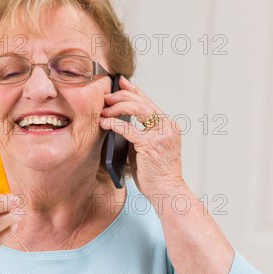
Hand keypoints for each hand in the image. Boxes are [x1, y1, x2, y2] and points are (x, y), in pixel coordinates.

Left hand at [99, 76, 184, 196]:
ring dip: (118, 106)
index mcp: (168, 125)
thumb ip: (139, 133)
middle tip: (106, 97)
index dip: (134, 90)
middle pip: (143, 102)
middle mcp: (167, 126)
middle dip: (122, 96)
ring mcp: (161, 135)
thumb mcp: (148, 148)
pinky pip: (128, 129)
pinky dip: (114, 123)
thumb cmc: (155, 172)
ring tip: (104, 109)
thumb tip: (118, 121)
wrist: (167, 191)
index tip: (120, 82)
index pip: (149, 102)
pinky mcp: (150, 145)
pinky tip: (104, 122)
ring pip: (138, 109)